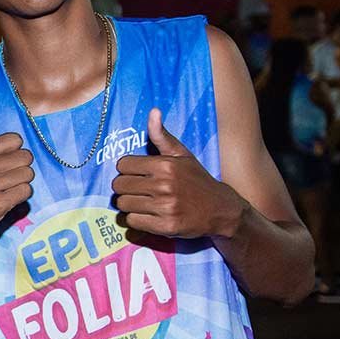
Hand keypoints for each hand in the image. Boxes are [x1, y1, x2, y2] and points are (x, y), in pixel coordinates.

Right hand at [0, 101, 33, 244]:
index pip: (15, 140)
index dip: (13, 152)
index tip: (1, 162)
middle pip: (25, 157)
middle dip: (20, 168)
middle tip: (6, 178)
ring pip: (27, 175)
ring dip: (21, 182)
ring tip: (6, 189)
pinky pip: (26, 191)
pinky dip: (21, 196)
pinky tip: (7, 199)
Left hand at [111, 108, 243, 237]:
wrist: (220, 209)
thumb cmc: (196, 179)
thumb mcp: (181, 155)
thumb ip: (162, 136)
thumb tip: (153, 111)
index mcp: (165, 165)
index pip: (123, 164)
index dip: (127, 170)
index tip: (137, 174)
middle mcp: (164, 185)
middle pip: (119, 186)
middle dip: (125, 188)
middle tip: (138, 190)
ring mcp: (165, 207)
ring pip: (123, 204)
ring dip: (129, 204)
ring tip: (143, 202)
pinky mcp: (165, 227)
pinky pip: (132, 222)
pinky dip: (136, 220)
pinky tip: (148, 215)